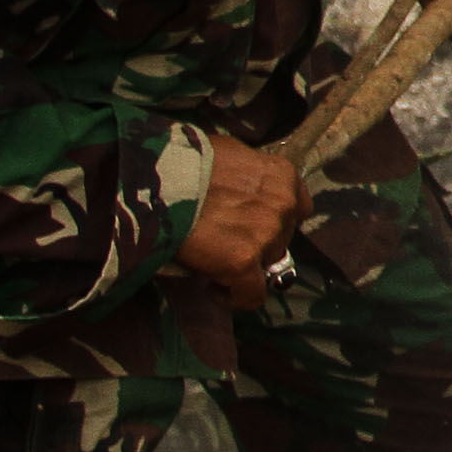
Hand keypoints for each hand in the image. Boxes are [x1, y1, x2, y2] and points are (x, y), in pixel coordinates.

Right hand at [180, 135, 310, 309]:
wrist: (155, 180)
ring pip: (265, 267)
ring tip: (211, 260)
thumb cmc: (183, 162)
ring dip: (242, 267)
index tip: (246, 228)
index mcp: (283, 175)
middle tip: (220, 243)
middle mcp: (284, 204)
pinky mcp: (244, 260)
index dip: (271, 223)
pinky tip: (211, 287)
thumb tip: (243, 193)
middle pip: (280, 240)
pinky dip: (233, 297)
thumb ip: (249, 176)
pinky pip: (252, 295)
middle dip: (254, 244)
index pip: (296, 210)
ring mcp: (267, 233)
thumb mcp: (229, 155)